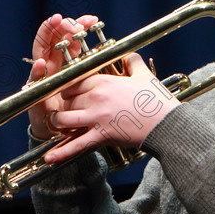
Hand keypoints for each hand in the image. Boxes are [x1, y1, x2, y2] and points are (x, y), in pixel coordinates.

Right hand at [26, 14, 100, 139]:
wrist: (63, 130)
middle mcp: (52, 63)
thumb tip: (125, 52)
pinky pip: (35, 81)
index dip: (79, 25)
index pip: (70, 36)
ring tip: (54, 26)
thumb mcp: (90, 83)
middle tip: (71, 20)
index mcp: (66, 59)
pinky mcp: (37, 92)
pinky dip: (37, 72)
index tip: (92, 20)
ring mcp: (43, 75)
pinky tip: (42, 64)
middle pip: (53, 37)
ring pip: (41, 51)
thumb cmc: (78, 105)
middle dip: (60, 25)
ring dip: (46, 37)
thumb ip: (101, 68)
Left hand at [43, 53, 179, 163]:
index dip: (67, 88)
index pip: (72, 82)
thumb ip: (132, 61)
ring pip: (64, 120)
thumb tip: (128, 55)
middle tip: (65, 110)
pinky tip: (48, 158)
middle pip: (66, 101)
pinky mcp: (101, 137)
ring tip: (60, 126)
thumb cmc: (156, 99)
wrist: (166, 123)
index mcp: (103, 81)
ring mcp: (96, 118)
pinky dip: (61, 153)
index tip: (66, 93)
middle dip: (63, 106)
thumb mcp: (144, 75)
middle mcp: (95, 98)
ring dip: (59, 124)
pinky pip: (76, 146)